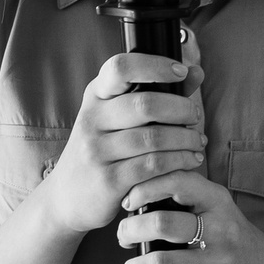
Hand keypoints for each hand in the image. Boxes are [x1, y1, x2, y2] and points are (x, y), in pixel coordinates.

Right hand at [32, 31, 205, 237]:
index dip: (155, 65)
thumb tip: (196, 71)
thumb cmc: (100, 150)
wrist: (65, 198)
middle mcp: (92, 119)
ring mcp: (97, 151)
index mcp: (95, 96)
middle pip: (145, 104)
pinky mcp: (108, 180)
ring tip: (197, 142)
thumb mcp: (115, 118)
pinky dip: (179, 161)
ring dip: (185, 139)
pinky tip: (189, 161)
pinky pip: (153, 166)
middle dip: (181, 109)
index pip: (120, 67)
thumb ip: (157, 93)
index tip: (181, 72)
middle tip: (194, 117)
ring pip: (154, 138)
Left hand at [117, 169, 263, 263]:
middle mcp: (220, 231)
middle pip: (160, 223)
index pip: (176, 181)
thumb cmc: (235, 239)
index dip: (143, 188)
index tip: (129, 202)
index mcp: (218, 202)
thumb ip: (187, 196)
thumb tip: (134, 193)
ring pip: (159, 262)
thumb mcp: (220, 208)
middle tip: (124, 237)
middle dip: (129, 230)